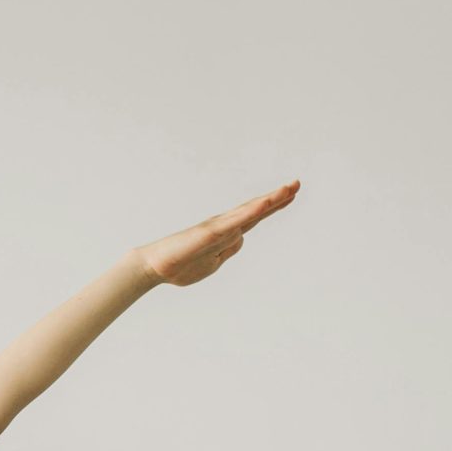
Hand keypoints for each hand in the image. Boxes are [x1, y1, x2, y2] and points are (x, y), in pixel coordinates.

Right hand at [136, 180, 299, 286]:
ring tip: (289, 188)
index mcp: (225, 233)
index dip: (273, 206)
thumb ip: (228, 250)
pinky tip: (266, 203)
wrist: (155, 267)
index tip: (290, 194)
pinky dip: (252, 211)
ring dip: (270, 200)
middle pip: (256, 209)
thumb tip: (241, 239)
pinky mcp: (211, 233)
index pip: (254, 217)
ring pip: (250, 211)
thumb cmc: (179, 265)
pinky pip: (236, 221)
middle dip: (278, 197)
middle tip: (296, 183)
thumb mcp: (213, 262)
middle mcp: (224, 226)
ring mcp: (219, 228)